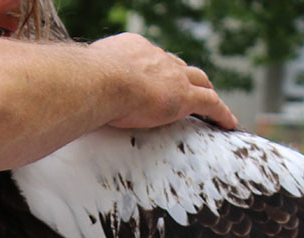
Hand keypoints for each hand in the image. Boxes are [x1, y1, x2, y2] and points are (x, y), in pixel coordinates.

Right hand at [88, 34, 236, 130]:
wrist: (101, 80)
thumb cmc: (85, 82)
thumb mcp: (85, 79)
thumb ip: (88, 85)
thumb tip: (74, 97)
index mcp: (132, 48)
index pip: (149, 59)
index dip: (154, 70)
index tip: (153, 80)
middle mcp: (156, 56)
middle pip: (177, 66)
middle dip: (183, 76)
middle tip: (188, 87)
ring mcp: (173, 75)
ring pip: (198, 80)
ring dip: (206, 90)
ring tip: (212, 103)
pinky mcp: (184, 97)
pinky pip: (210, 104)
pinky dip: (221, 113)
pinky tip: (229, 123)